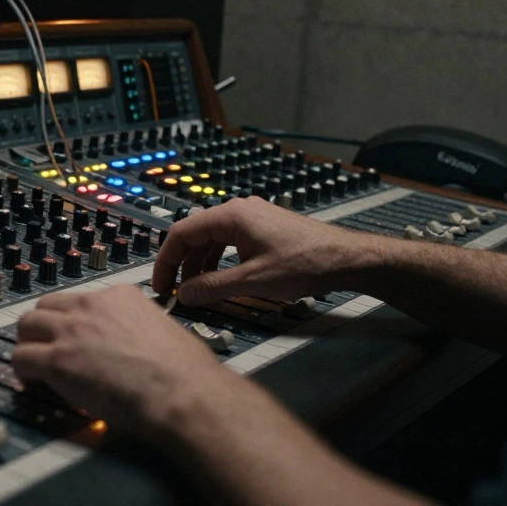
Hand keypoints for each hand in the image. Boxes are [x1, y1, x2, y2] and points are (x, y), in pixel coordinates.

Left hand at [11, 285, 229, 439]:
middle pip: (46, 306)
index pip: (79, 299)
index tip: (73, 337)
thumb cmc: (185, 372)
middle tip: (47, 348)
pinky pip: (20, 357)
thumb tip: (134, 345)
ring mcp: (71, 330)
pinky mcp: (57, 360)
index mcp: (119, 296)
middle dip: (44, 327)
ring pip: (26, 325)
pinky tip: (33, 383)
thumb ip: (139, 329)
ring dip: (28, 344)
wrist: (183, 393)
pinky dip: (22, 371)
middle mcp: (91, 306)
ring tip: (36, 366)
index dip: (72, 321)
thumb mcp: (163, 330)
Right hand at [152, 197, 373, 306]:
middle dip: (181, 265)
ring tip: (196, 291)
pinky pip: (228, 242)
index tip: (160, 285)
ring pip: (211, 240)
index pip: (181, 232)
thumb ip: (212, 288)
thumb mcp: (252, 281)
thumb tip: (183, 295)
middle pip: (194, 235)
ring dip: (199, 265)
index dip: (165, 261)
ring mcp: (251, 218)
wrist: (345, 259)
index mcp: (231, 215)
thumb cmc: (305, 263)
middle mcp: (238, 210)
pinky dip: (217, 262)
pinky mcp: (262, 229)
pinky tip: (219, 281)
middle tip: (174, 292)